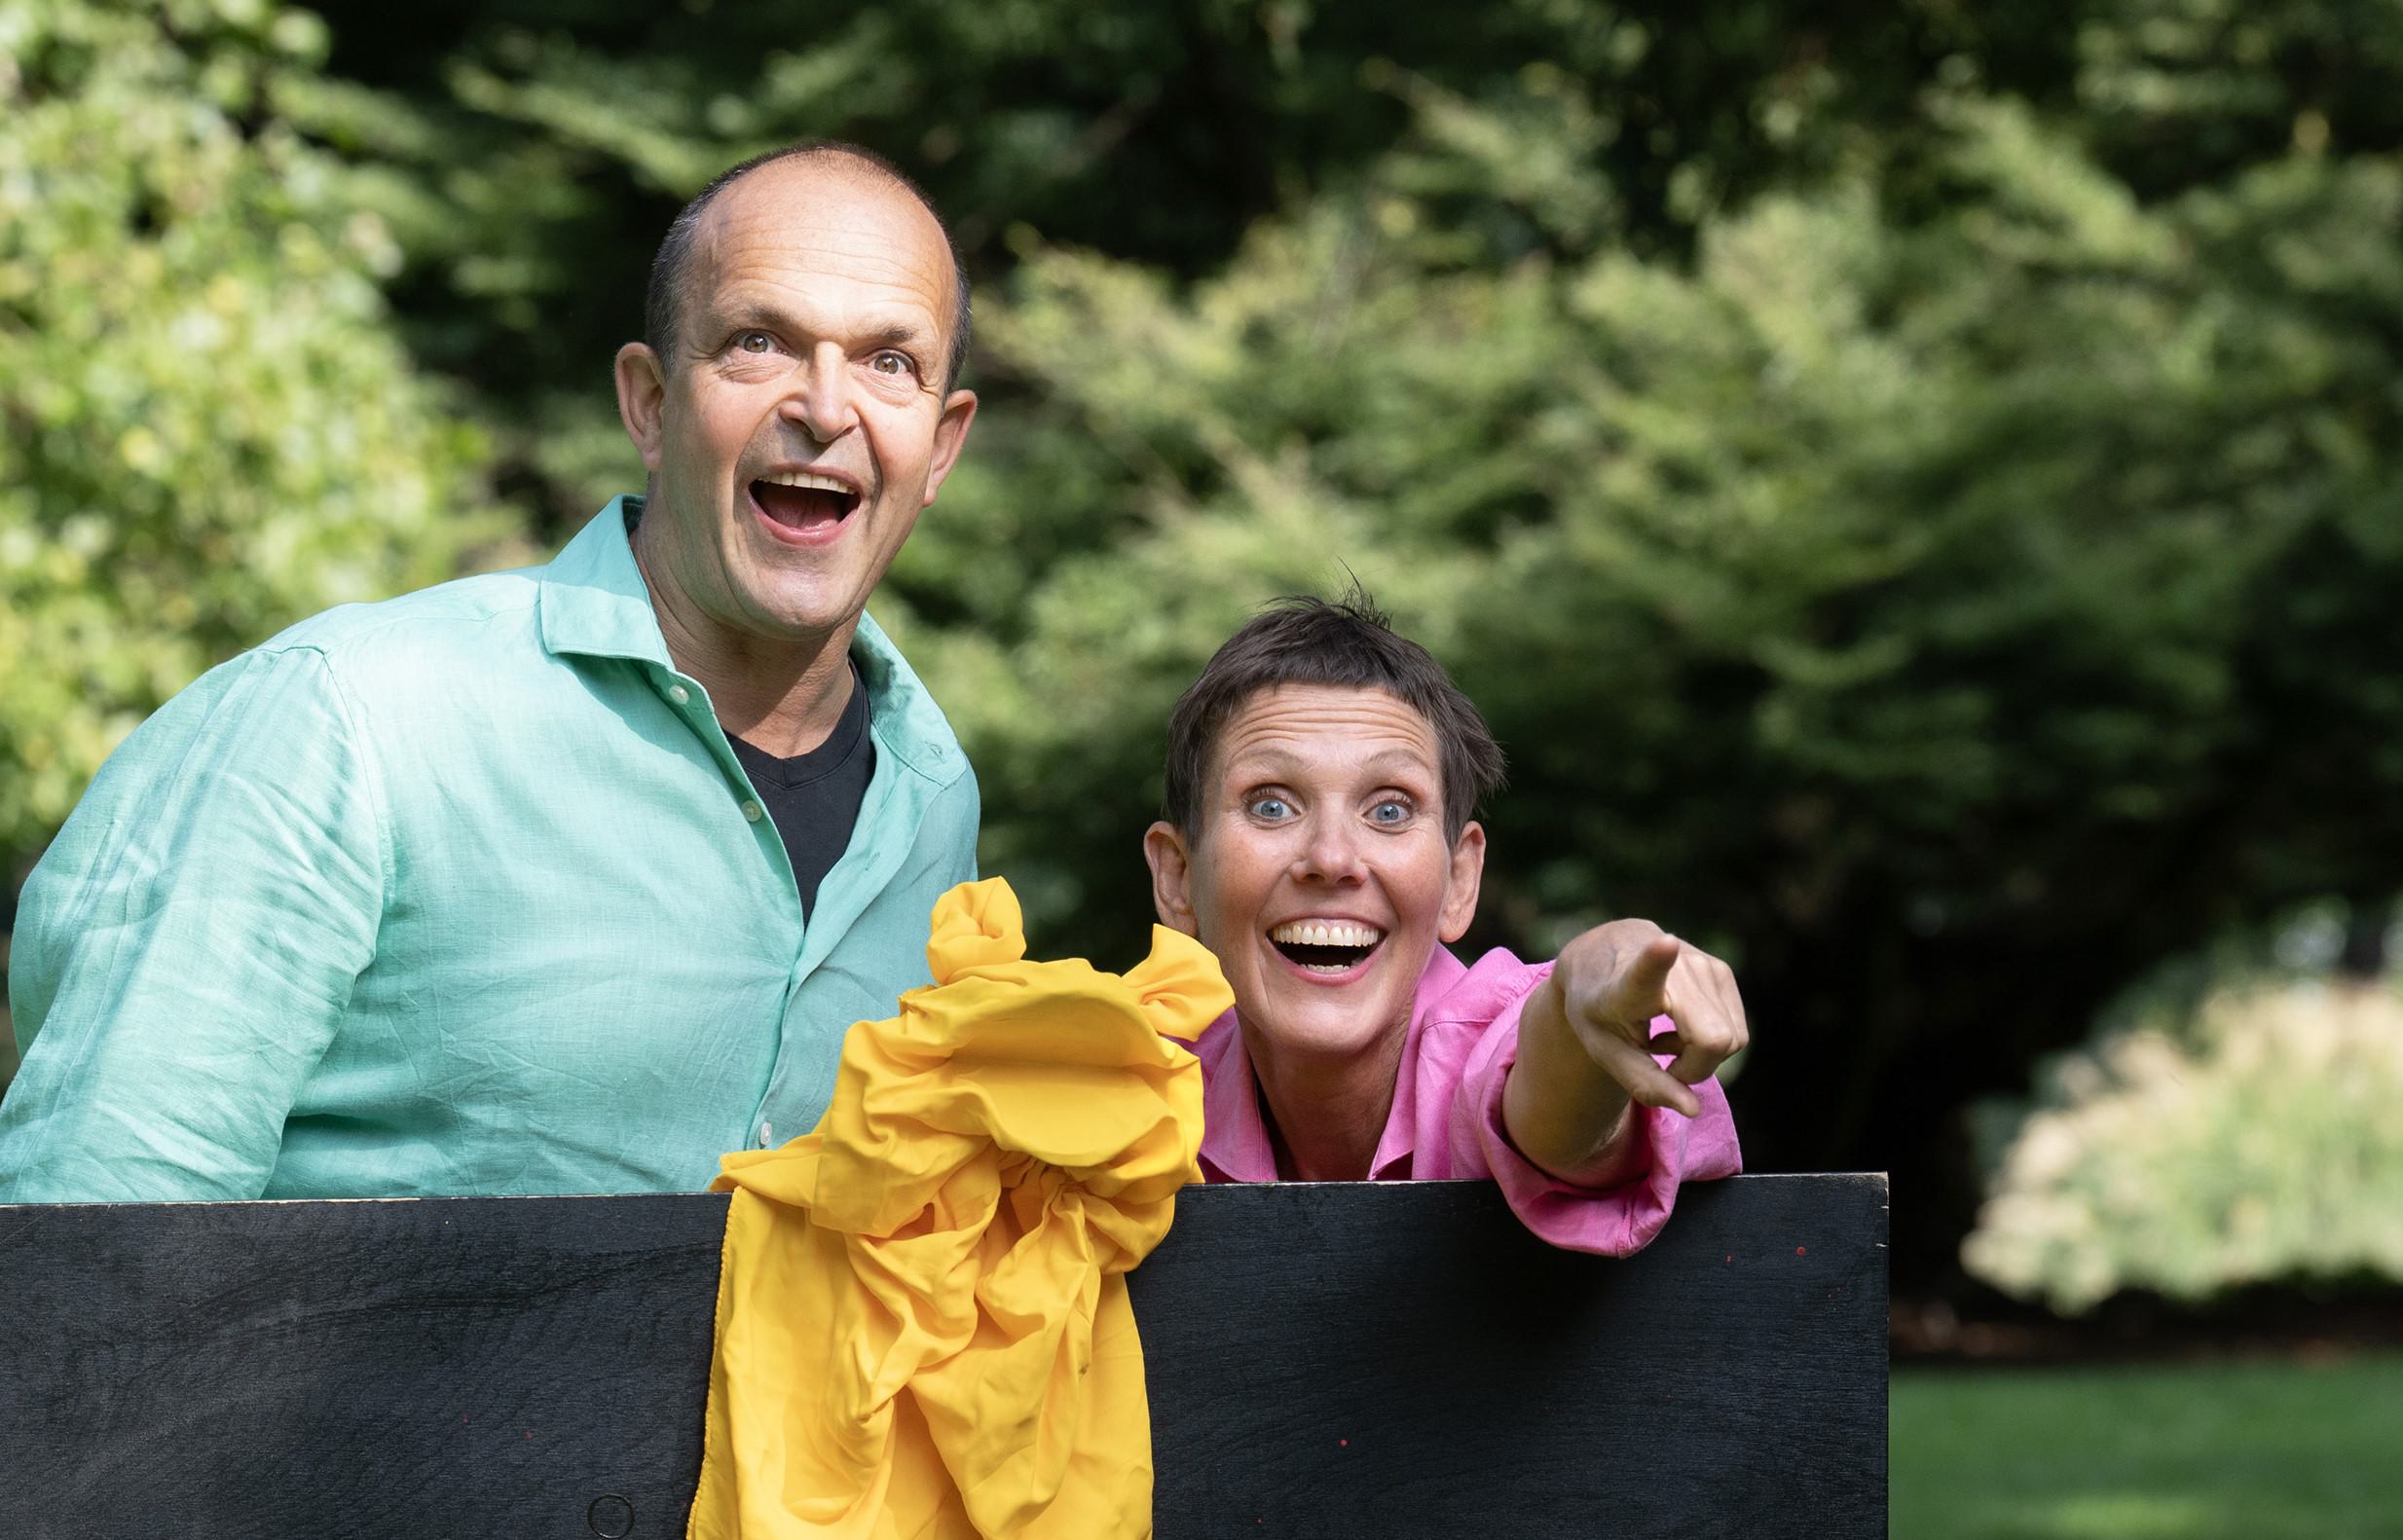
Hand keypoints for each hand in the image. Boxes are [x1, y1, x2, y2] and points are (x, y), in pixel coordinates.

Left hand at [1551, 921, 1747, 1118]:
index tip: (1665, 943)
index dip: (1657, 960)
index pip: (1646, 971)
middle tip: (1656, 1056)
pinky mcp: (1722, 970)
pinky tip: (1679, 1024)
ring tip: (1661, 1037)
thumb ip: (1646, 1084)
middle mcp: (1672, 965)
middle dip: (1694, 1067)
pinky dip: (1711, 1041)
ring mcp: (1703, 964)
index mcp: (1628, 983)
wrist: (1602, 955)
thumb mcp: (1606, 1053)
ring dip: (1700, 1054)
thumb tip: (1693, 1108)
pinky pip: (1735, 1031)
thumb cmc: (1599, 1011)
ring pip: (1730, 1039)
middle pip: (1713, 1039)